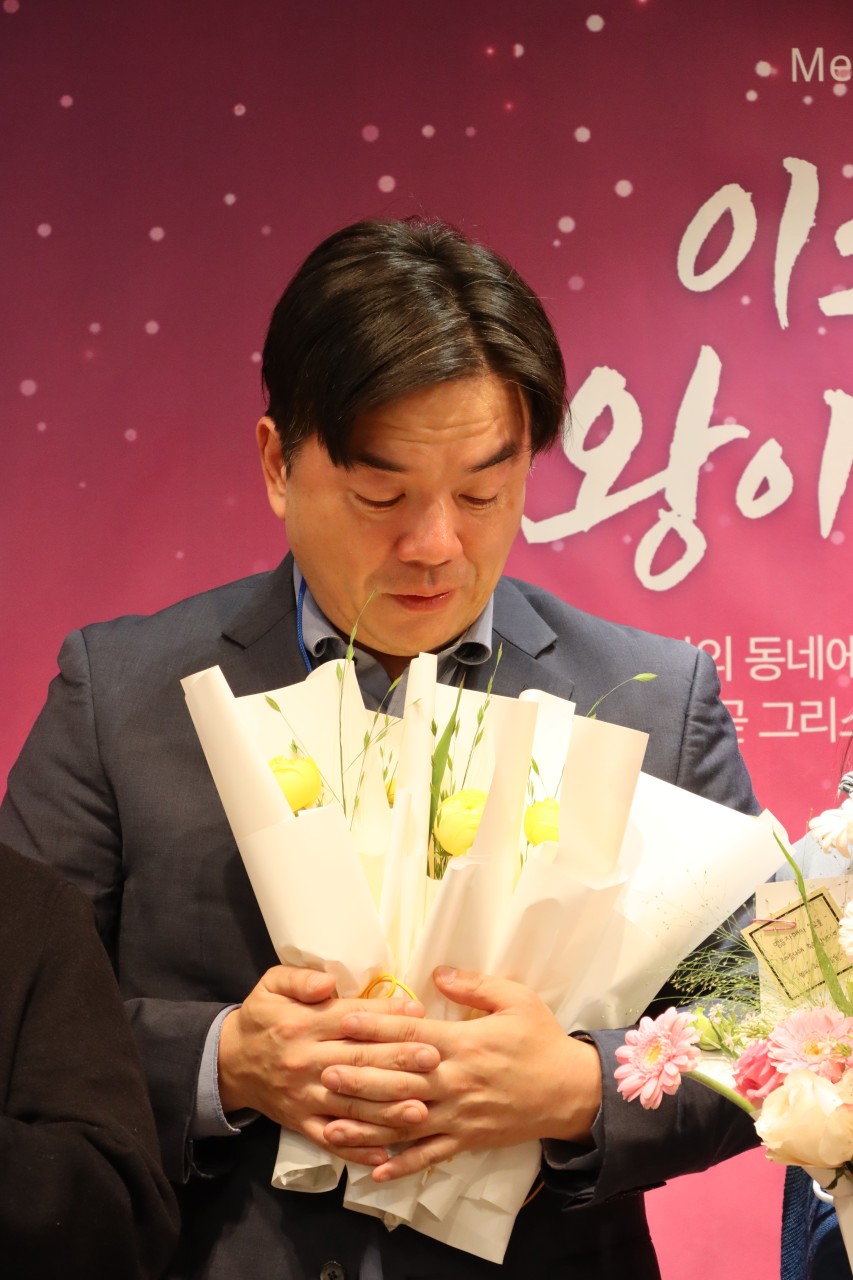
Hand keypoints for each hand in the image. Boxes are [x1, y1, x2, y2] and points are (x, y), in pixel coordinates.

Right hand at [217, 965, 440, 1164]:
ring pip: (350, 1106)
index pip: (351, 1020)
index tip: (418, 1014)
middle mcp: (305, 1063)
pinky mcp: (301, 1123)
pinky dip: (356, 1149)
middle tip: (433, 1060)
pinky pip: (330, 1140)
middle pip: (357, 1063)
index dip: (385, 1017)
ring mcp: (304, 1097)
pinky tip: (385, 1154)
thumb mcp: (272, 985)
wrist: (230, 1063)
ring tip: (421, 1109)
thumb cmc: (262, 1018)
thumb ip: (301, 978)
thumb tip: (329, 982)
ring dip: (386, 1110)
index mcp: (302, 1025)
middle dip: (398, 1062)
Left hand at [320, 966, 601, 1179]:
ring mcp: (460, 1115)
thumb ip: (475, 985)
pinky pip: (430, 1156)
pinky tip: (374, 1171)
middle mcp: (456, 1081)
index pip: (412, 1036)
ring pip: (406, 1121)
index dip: (377, 1028)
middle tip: (322, 1072)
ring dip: (367, 1124)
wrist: (572, 1091)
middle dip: (360, 1077)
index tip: (345, 1021)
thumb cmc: (542, 1039)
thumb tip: (437, 972)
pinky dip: (402, 1165)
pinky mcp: (467, 1140)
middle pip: (399, 1080)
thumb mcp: (516, 999)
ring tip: (330, 1124)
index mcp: (464, 1044)